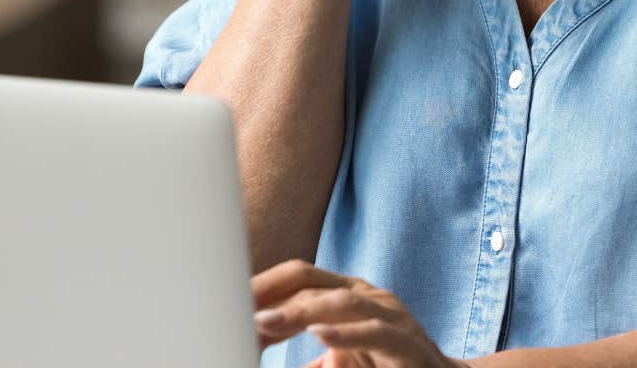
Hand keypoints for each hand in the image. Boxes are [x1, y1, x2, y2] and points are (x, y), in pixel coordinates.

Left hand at [251, 259, 468, 367]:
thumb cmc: (388, 366)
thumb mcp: (342, 355)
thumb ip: (313, 352)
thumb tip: (265, 343)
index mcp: (347, 294)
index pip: (297, 277)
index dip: (261, 285)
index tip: (227, 301)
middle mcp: (367, 295)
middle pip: (310, 279)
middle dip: (270, 291)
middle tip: (234, 308)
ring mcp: (390, 315)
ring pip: (341, 301)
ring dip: (298, 312)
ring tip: (263, 323)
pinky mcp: (408, 342)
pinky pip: (376, 332)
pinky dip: (347, 332)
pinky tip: (320, 335)